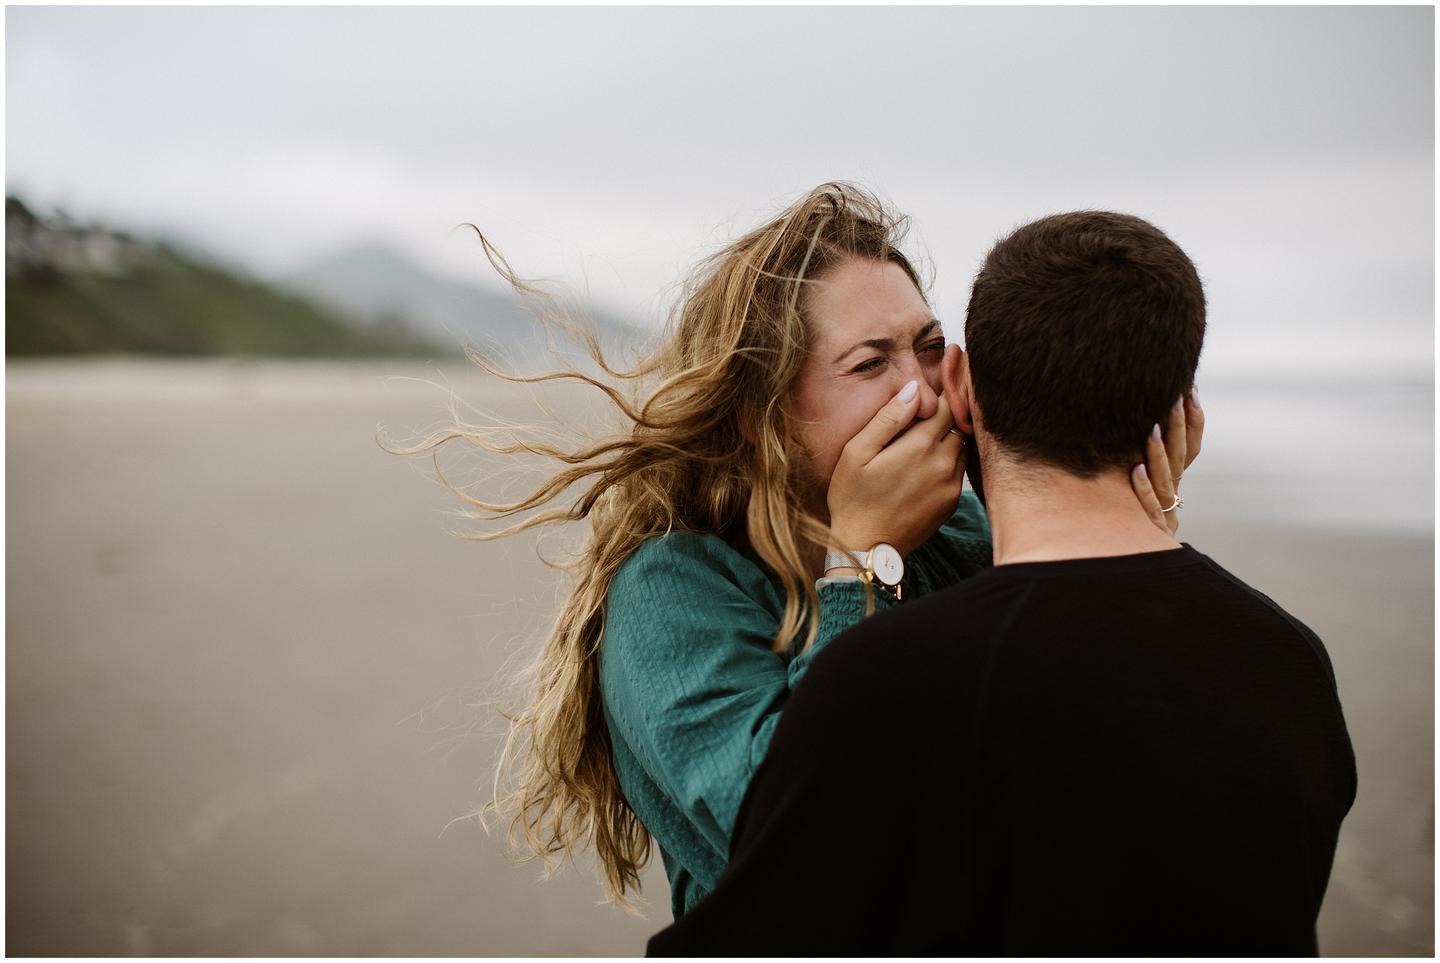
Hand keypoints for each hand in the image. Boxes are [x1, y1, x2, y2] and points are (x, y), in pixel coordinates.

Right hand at [826, 381, 965, 559]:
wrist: (866, 548)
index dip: (941, 394)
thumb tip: (914, 389)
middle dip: (947, 414)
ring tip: (923, 441)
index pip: (948, 404)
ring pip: (962, 446)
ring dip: (949, 438)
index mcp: (921, 445)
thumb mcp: (857, 452)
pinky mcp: (952, 502)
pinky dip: (947, 461)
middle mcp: (944, 463)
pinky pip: (958, 470)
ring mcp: (952, 484)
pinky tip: (923, 467)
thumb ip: (888, 418)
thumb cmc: (853, 498)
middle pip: (959, 424)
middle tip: (924, 415)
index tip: (928, 394)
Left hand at [1131, 386, 1204, 535]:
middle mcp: (1173, 495)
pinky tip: (1135, 470)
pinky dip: (1143, 489)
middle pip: (1181, 457)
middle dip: (1179, 425)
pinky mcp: (1147, 530)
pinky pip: (1147, 507)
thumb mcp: (1146, 488)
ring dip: (1158, 452)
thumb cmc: (1131, 519)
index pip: (1193, 448)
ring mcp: (1163, 513)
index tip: (1191, 389)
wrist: (1134, 564)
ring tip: (1150, 427)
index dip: (1194, 421)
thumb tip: (1137, 418)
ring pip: (1165, 479)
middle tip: (1175, 395)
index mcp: (1175, 483)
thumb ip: (1148, 459)